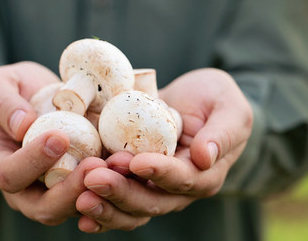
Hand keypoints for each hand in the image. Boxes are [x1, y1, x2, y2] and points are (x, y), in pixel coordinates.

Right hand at [0, 61, 106, 224]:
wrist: (40, 92)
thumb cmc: (12, 89)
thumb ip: (1, 103)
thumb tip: (22, 126)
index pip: (10, 175)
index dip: (32, 162)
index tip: (59, 137)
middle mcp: (26, 186)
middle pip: (44, 206)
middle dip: (71, 190)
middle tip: (94, 165)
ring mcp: (56, 186)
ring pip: (76, 204)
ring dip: (99, 190)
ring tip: (118, 165)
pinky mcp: (81, 178)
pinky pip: (98, 190)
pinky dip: (115, 180)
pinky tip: (128, 163)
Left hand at [76, 68, 252, 232]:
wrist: (194, 100)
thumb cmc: (216, 100)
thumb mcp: (230, 108)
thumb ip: (223, 132)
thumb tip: (206, 157)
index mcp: (203, 174)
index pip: (182, 180)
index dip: (159, 173)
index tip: (136, 161)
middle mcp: (177, 187)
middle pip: (151, 200)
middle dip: (122, 191)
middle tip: (94, 178)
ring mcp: (153, 185)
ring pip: (130, 206)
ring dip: (105, 203)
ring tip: (80, 195)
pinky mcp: (133, 177)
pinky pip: (117, 198)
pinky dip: (100, 204)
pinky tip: (77, 205)